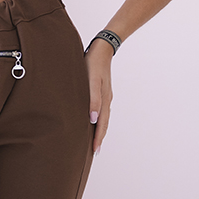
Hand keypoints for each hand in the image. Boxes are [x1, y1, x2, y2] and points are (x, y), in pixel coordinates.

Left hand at [84, 39, 113, 153]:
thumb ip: (92, 100)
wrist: (101, 48)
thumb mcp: (91, 81)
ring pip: (103, 117)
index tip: (95, 151)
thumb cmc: (93, 63)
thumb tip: (93, 119)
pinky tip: (93, 119)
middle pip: (103, 123)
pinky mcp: (102, 90)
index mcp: (104, 100)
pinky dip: (98, 119)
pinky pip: (101, 109)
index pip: (101, 125)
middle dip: (99, 137)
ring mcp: (105, 95)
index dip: (98, 138)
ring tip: (94, 139)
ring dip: (99, 129)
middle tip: (95, 151)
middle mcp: (106, 100)